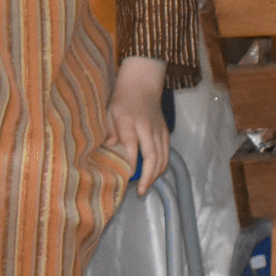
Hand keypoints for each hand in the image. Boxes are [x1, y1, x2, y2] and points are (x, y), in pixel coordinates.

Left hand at [107, 56, 168, 192]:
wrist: (142, 85)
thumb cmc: (122, 100)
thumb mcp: (109, 114)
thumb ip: (109, 132)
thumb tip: (110, 151)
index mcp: (129, 122)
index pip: (132, 147)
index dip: (131, 164)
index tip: (126, 177)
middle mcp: (146, 127)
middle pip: (151, 155)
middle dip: (148, 175)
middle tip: (140, 190)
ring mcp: (158, 129)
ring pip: (162, 155)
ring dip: (156, 173)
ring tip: (147, 186)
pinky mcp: (165, 130)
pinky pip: (166, 151)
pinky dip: (163, 165)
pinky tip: (156, 174)